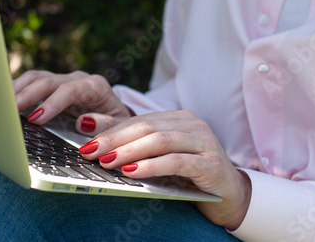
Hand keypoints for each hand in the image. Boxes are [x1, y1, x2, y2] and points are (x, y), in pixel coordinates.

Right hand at [12, 70, 132, 132]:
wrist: (116, 114)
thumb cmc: (118, 123)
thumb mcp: (119, 128)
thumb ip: (105, 125)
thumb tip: (83, 122)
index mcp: (95, 87)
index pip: (70, 90)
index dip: (52, 103)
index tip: (37, 118)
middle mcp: (77, 79)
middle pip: (47, 81)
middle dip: (27, 94)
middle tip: (8, 110)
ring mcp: (63, 81)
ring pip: (36, 78)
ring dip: (17, 89)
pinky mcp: (52, 86)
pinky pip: (31, 84)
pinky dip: (17, 90)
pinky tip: (2, 101)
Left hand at [79, 110, 251, 229]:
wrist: (228, 196)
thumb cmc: (189, 175)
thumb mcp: (156, 155)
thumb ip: (126, 138)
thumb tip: (86, 124)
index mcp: (179, 118)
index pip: (140, 120)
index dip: (111, 130)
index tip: (86, 143)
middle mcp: (193, 124)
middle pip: (148, 127)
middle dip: (116, 140)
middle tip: (91, 152)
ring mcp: (204, 142)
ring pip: (161, 140)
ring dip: (130, 151)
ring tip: (108, 162)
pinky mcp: (211, 163)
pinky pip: (177, 161)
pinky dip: (152, 166)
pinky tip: (133, 171)